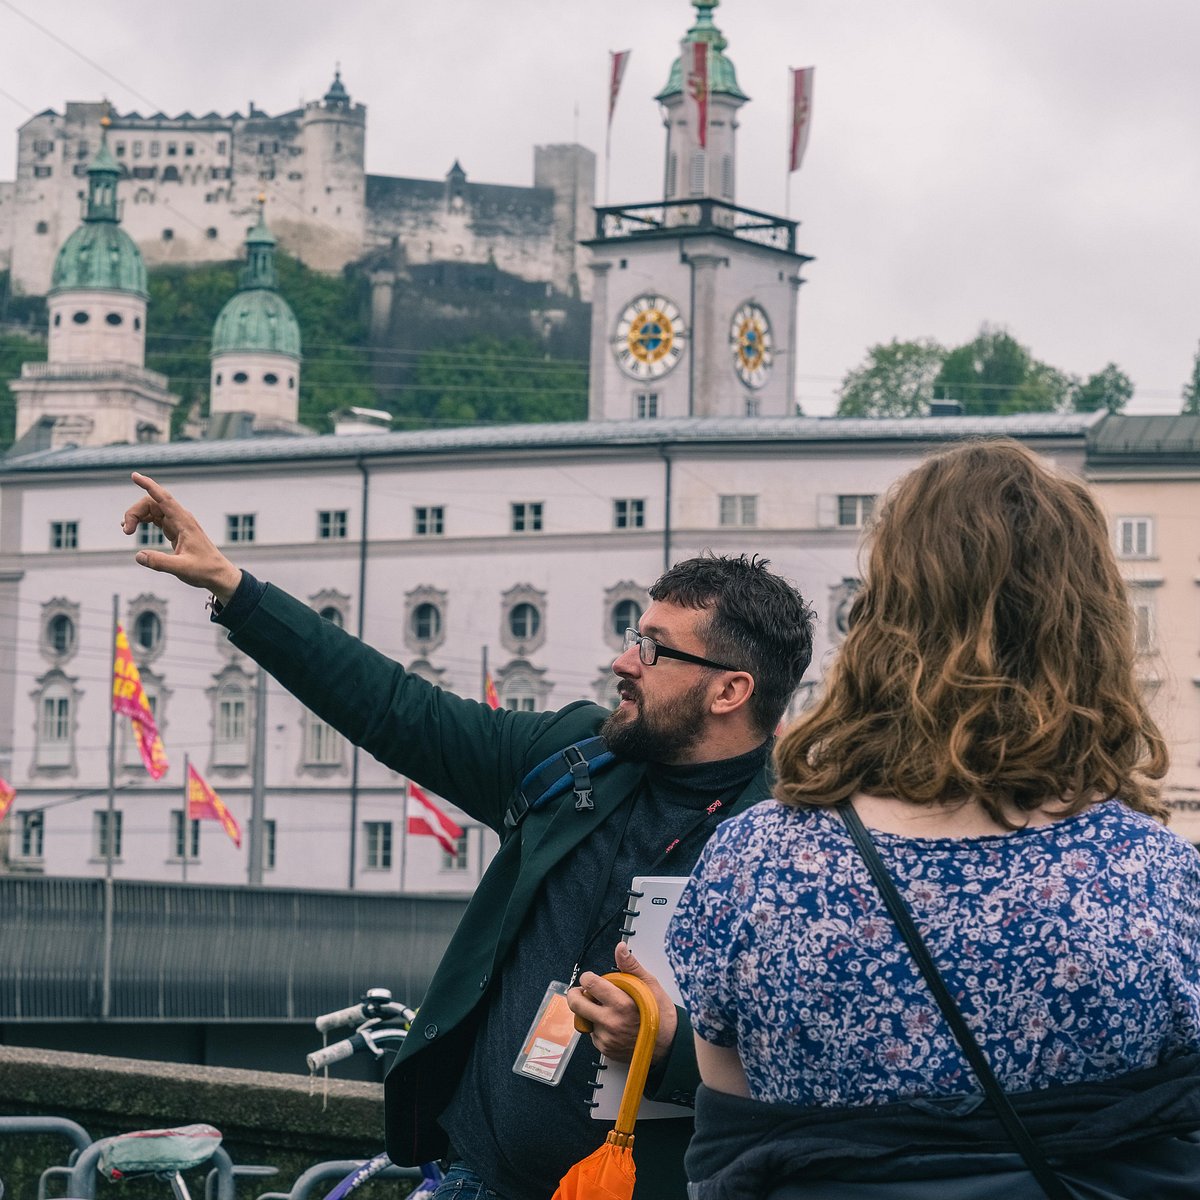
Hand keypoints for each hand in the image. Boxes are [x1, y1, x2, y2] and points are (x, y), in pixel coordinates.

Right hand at [121, 472, 241, 601]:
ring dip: (137, 516)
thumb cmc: (204, 570)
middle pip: (153, 503)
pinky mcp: (175, 530)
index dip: (149, 485)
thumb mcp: (182, 569)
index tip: (135, 475)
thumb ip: (160, 562)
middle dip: (135, 512)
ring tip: (126, 531)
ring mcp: (178, 523)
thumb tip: (138, 556)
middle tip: (126, 531)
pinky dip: (142, 520)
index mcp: (184, 523)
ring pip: (153, 510)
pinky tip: (132, 528)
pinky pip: (156, 518)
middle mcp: (181, 519)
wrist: (218, 574)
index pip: (164, 498)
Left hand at [566, 941, 677, 1065]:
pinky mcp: (605, 1049)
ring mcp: (607, 1038)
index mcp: (621, 1004)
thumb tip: (620, 949)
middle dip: (576, 994)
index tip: (591, 978)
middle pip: (577, 1004)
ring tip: (606, 1009)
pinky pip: (592, 1034)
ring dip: (590, 1012)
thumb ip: (631, 966)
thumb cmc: (661, 1014)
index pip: (590, 984)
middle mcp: (611, 1022)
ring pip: (584, 1019)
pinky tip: (612, 1024)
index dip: (588, 978)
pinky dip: (597, 1027)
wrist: (669, 1045)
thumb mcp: (650, 985)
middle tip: (583, 991)